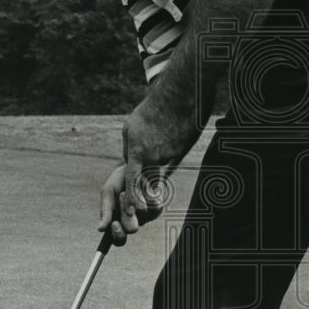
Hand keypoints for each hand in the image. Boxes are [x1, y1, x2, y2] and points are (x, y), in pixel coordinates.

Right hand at [98, 162, 165, 246]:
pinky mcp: (157, 208)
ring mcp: (147, 216)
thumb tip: (100, 229)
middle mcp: (134, 222)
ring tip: (132, 185)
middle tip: (123, 194)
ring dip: (135, 195)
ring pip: (143, 213)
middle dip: (126, 211)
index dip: (117, 234)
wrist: (136, 166)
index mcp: (119, 222)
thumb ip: (105, 211)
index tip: (115, 224)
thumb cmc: (119, 180)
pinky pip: (155, 205)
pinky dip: (147, 191)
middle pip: (132, 228)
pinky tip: (144, 184)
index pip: (118, 239)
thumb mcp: (108, 192)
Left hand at [122, 96, 199, 211]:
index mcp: (138, 152)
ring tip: (158, 145)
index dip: (132, 199)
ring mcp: (170, 156)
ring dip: (157, 165)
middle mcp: (154, 158)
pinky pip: (172, 163)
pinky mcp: (182, 152)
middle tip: (144, 184)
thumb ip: (128, 150)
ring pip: (160, 170)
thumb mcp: (130, 129)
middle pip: (148, 181)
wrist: (177, 97)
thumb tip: (127, 165)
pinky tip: (170, 143)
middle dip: (146, 185)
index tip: (132, 212)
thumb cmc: (150, 111)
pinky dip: (169, 158)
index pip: (132, 182)